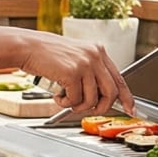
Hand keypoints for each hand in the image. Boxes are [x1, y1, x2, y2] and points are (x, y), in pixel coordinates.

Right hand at [18, 31, 133, 117]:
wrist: (27, 47)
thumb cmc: (46, 54)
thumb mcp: (75, 58)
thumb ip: (91, 72)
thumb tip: (101, 96)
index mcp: (97, 51)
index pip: (119, 78)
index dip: (126, 97)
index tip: (131, 109)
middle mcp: (94, 56)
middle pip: (111, 92)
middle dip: (100, 107)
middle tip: (87, 109)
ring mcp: (84, 64)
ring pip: (92, 99)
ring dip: (77, 105)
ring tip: (65, 99)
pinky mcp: (72, 73)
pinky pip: (75, 100)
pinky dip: (65, 103)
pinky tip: (57, 95)